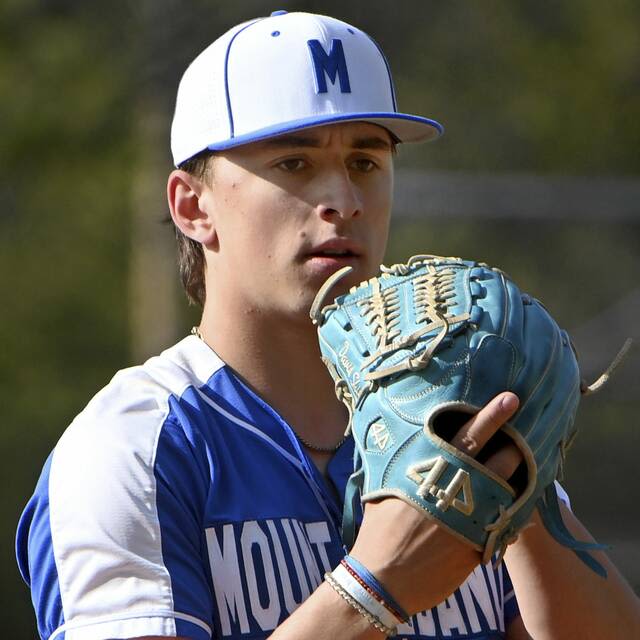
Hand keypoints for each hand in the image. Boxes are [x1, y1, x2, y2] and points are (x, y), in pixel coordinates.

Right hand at [350, 391, 521, 614]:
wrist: (384, 578)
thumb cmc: (379, 529)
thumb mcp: (383, 487)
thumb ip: (398, 463)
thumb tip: (398, 441)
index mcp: (429, 470)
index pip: (465, 435)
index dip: (489, 416)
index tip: (509, 399)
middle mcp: (455, 488)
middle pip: (495, 457)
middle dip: (515, 437)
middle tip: (530, 421)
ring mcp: (470, 515)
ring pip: (507, 486)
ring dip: (519, 470)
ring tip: (528, 458)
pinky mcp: (479, 543)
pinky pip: (505, 521)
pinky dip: (514, 509)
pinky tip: (521, 502)